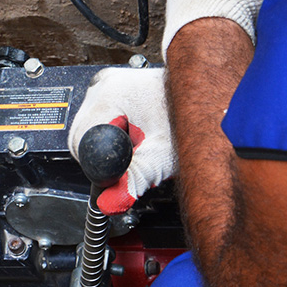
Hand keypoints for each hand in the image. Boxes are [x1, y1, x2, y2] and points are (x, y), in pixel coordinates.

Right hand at [68, 67, 176, 213]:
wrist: (204, 104)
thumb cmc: (185, 123)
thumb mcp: (161, 157)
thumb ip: (134, 181)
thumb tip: (108, 203)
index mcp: (110, 95)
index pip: (82, 143)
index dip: (103, 166)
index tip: (127, 168)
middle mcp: (102, 85)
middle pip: (83, 135)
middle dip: (107, 156)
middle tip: (140, 153)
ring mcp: (105, 83)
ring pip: (88, 128)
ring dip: (109, 144)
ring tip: (142, 138)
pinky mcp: (109, 87)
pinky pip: (97, 117)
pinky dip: (112, 131)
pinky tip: (135, 131)